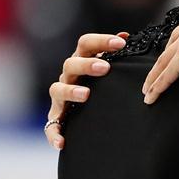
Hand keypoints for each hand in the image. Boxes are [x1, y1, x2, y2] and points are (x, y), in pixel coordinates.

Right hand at [45, 32, 128, 148]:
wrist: (90, 115)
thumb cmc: (102, 86)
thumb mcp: (109, 71)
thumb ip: (116, 55)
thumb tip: (127, 36)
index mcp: (82, 60)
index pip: (86, 44)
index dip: (102, 41)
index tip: (121, 43)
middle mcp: (69, 76)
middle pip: (71, 64)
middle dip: (87, 64)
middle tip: (104, 67)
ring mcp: (60, 98)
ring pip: (58, 90)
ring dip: (71, 91)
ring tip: (86, 95)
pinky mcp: (56, 119)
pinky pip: (51, 127)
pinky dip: (54, 134)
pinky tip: (62, 143)